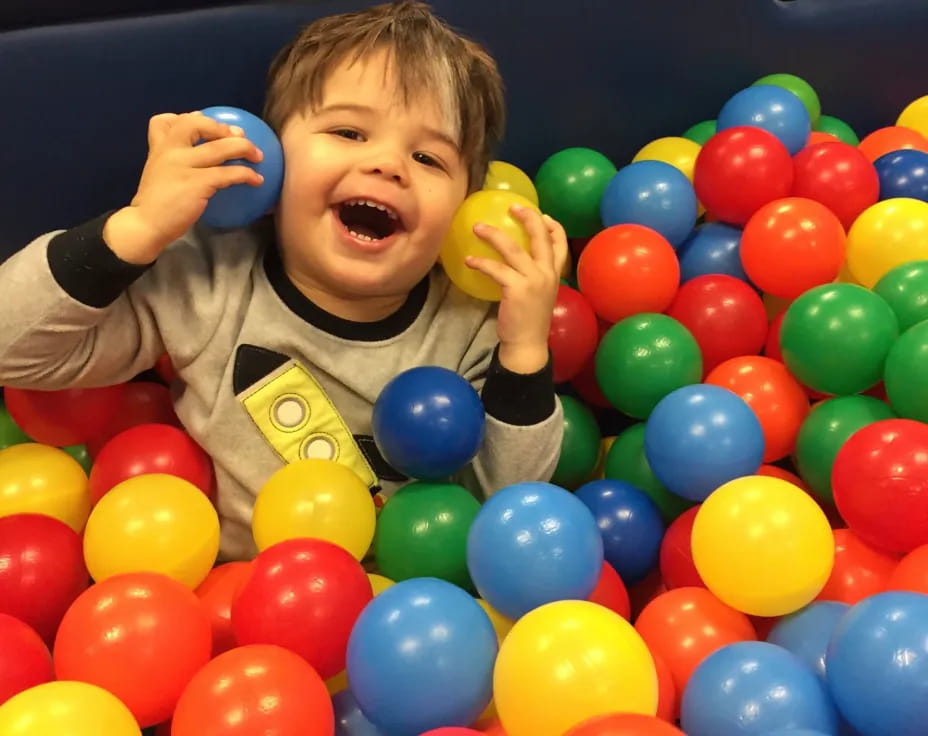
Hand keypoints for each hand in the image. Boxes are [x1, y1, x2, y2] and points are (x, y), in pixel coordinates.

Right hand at [103, 111, 264, 263]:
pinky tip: (256, 180)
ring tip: (258, 155)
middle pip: (195, 123)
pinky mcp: (197, 183)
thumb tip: (197, 156)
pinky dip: (246, 174)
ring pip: (220, 147)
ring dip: (244, 147)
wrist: (146, 224)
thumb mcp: (158, 174)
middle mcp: (169, 151)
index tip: (206, 121)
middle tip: (239, 135)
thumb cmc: (156, 204)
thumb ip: (171, 162)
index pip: (165, 120)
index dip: (188, 117)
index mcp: (158, 148)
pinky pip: (227, 173)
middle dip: (221, 126)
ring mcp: (183, 166)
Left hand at [466, 204, 568, 373]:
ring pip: (513, 249)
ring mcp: (533, 280)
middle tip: (512, 206)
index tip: (542, 214)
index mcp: (554, 275)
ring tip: (478, 227)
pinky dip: (481, 262)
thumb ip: (532, 276)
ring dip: (493, 235)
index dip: (553, 226)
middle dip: (528, 218)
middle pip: (541, 237)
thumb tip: (515, 260)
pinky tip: (470, 260)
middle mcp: (547, 274)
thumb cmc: (529, 321)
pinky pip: (496, 269)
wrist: (528, 345)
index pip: (560, 244)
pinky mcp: (517, 289)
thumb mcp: (538, 294)